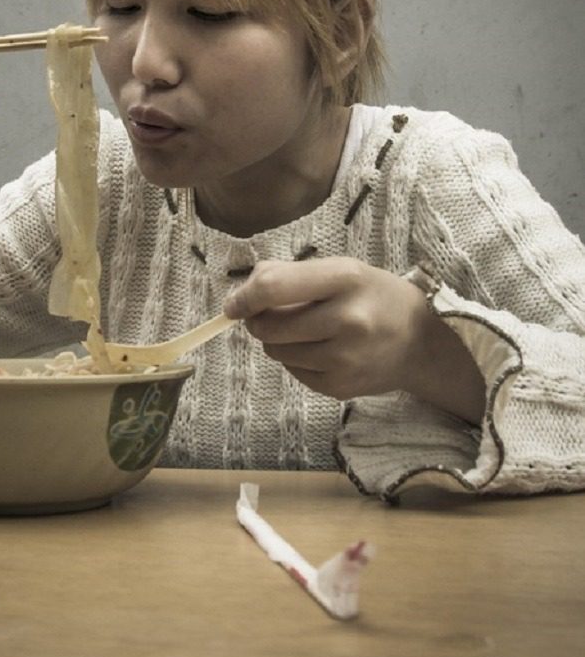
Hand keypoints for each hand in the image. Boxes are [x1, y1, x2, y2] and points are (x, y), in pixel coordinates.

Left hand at [224, 258, 484, 422]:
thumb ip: (290, 275)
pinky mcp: (339, 387)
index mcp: (345, 279)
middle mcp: (346, 320)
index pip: (273, 288)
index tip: (234, 304)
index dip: (244, 297)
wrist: (421, 342)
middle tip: (272, 314)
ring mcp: (344, 358)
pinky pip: (293, 372)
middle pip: (268, 327)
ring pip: (276, 352)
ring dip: (278, 341)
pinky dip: (297, 359)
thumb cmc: (373, 296)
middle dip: (259, 320)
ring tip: (306, 330)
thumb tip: (241, 294)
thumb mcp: (341, 269)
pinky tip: (322, 349)